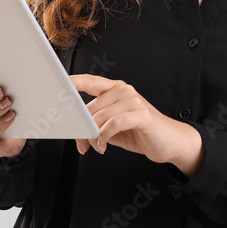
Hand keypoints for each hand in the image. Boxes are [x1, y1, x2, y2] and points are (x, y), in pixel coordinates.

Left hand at [69, 74, 204, 175]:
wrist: (169, 141)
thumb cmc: (140, 132)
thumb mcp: (114, 126)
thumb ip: (97, 122)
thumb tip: (75, 128)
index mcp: (116, 89)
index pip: (90, 81)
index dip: (72, 81)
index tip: (56, 84)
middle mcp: (124, 90)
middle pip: (90, 107)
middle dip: (82, 129)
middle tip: (82, 144)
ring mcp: (134, 100)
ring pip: (100, 117)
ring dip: (93, 136)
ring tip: (96, 147)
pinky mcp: (141, 114)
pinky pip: (114, 123)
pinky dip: (105, 136)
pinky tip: (104, 145)